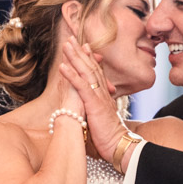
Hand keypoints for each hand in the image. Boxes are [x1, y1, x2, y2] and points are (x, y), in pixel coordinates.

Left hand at [59, 37, 126, 162]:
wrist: (119, 144)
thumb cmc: (110, 136)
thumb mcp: (103, 118)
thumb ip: (98, 109)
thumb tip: (92, 108)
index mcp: (104, 95)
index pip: (96, 72)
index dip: (89, 58)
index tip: (84, 46)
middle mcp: (102, 92)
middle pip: (91, 67)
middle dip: (80, 52)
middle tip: (72, 39)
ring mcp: (98, 97)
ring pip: (86, 72)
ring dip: (75, 58)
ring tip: (66, 46)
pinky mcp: (94, 104)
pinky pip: (81, 86)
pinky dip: (71, 75)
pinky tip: (63, 66)